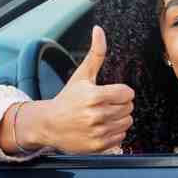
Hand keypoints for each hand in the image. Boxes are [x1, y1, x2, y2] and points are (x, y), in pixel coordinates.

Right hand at [18, 25, 134, 153]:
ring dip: (119, 118)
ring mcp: (97, 132)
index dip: (122, 92)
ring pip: (127, 122)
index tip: (112, 93)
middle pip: (129, 108)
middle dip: (120, 104)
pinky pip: (121, 136)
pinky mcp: (98, 146)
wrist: (48, 124)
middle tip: (105, 104)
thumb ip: (95, 53)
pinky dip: (115, 132)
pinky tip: (102, 127)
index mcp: (93, 96)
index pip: (127, 93)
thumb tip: (99, 30)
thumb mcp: (81, 75)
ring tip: (104, 115)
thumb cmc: (67, 98)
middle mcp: (96, 115)